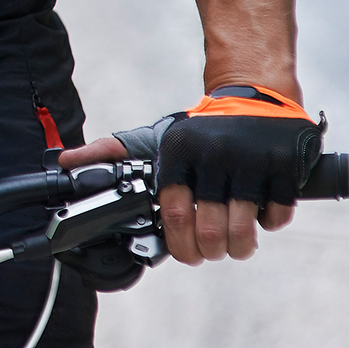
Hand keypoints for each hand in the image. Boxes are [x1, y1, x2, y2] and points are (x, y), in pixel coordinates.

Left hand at [59, 85, 317, 264]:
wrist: (254, 95)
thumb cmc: (200, 128)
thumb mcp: (157, 136)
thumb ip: (113, 152)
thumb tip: (65, 163)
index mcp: (178, 150)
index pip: (173, 212)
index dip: (179, 244)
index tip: (184, 252)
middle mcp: (212, 154)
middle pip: (208, 229)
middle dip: (209, 252)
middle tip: (210, 252)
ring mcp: (250, 160)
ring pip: (243, 230)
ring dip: (238, 247)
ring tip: (234, 245)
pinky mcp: (283, 166)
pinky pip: (276, 216)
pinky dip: (269, 224)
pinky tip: (259, 214)